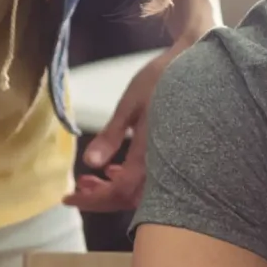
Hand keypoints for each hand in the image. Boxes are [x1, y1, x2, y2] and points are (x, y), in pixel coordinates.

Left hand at [70, 47, 175, 211]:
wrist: (198, 66)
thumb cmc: (161, 81)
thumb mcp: (130, 105)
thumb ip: (111, 136)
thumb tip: (90, 163)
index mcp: (151, 157)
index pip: (119, 193)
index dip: (92, 200)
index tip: (68, 197)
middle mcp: (165, 167)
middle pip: (130, 199)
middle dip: (100, 198)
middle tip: (77, 189)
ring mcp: (172, 164)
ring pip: (140, 192)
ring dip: (113, 189)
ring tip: (90, 179)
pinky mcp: (174, 156)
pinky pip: (151, 181)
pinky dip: (128, 179)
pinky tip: (115, 168)